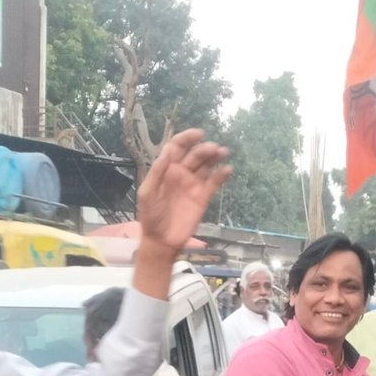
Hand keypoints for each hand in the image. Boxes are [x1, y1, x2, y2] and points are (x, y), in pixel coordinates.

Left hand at [137, 130, 231, 252]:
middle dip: (204, 148)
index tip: (199, 134)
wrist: (161, 240)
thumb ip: (157, 172)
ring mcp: (193, 184)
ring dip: (215, 156)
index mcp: (166, 169)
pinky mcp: (203, 196)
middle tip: (213, 149)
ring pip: (207, 165)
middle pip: (195, 154)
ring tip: (222, 152)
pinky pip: (214, 182)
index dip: (187, 138)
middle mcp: (181, 173)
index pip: (177, 147)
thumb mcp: (148, 193)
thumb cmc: (150, 216)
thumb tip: (166, 151)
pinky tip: (227, 169)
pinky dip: (222, 174)